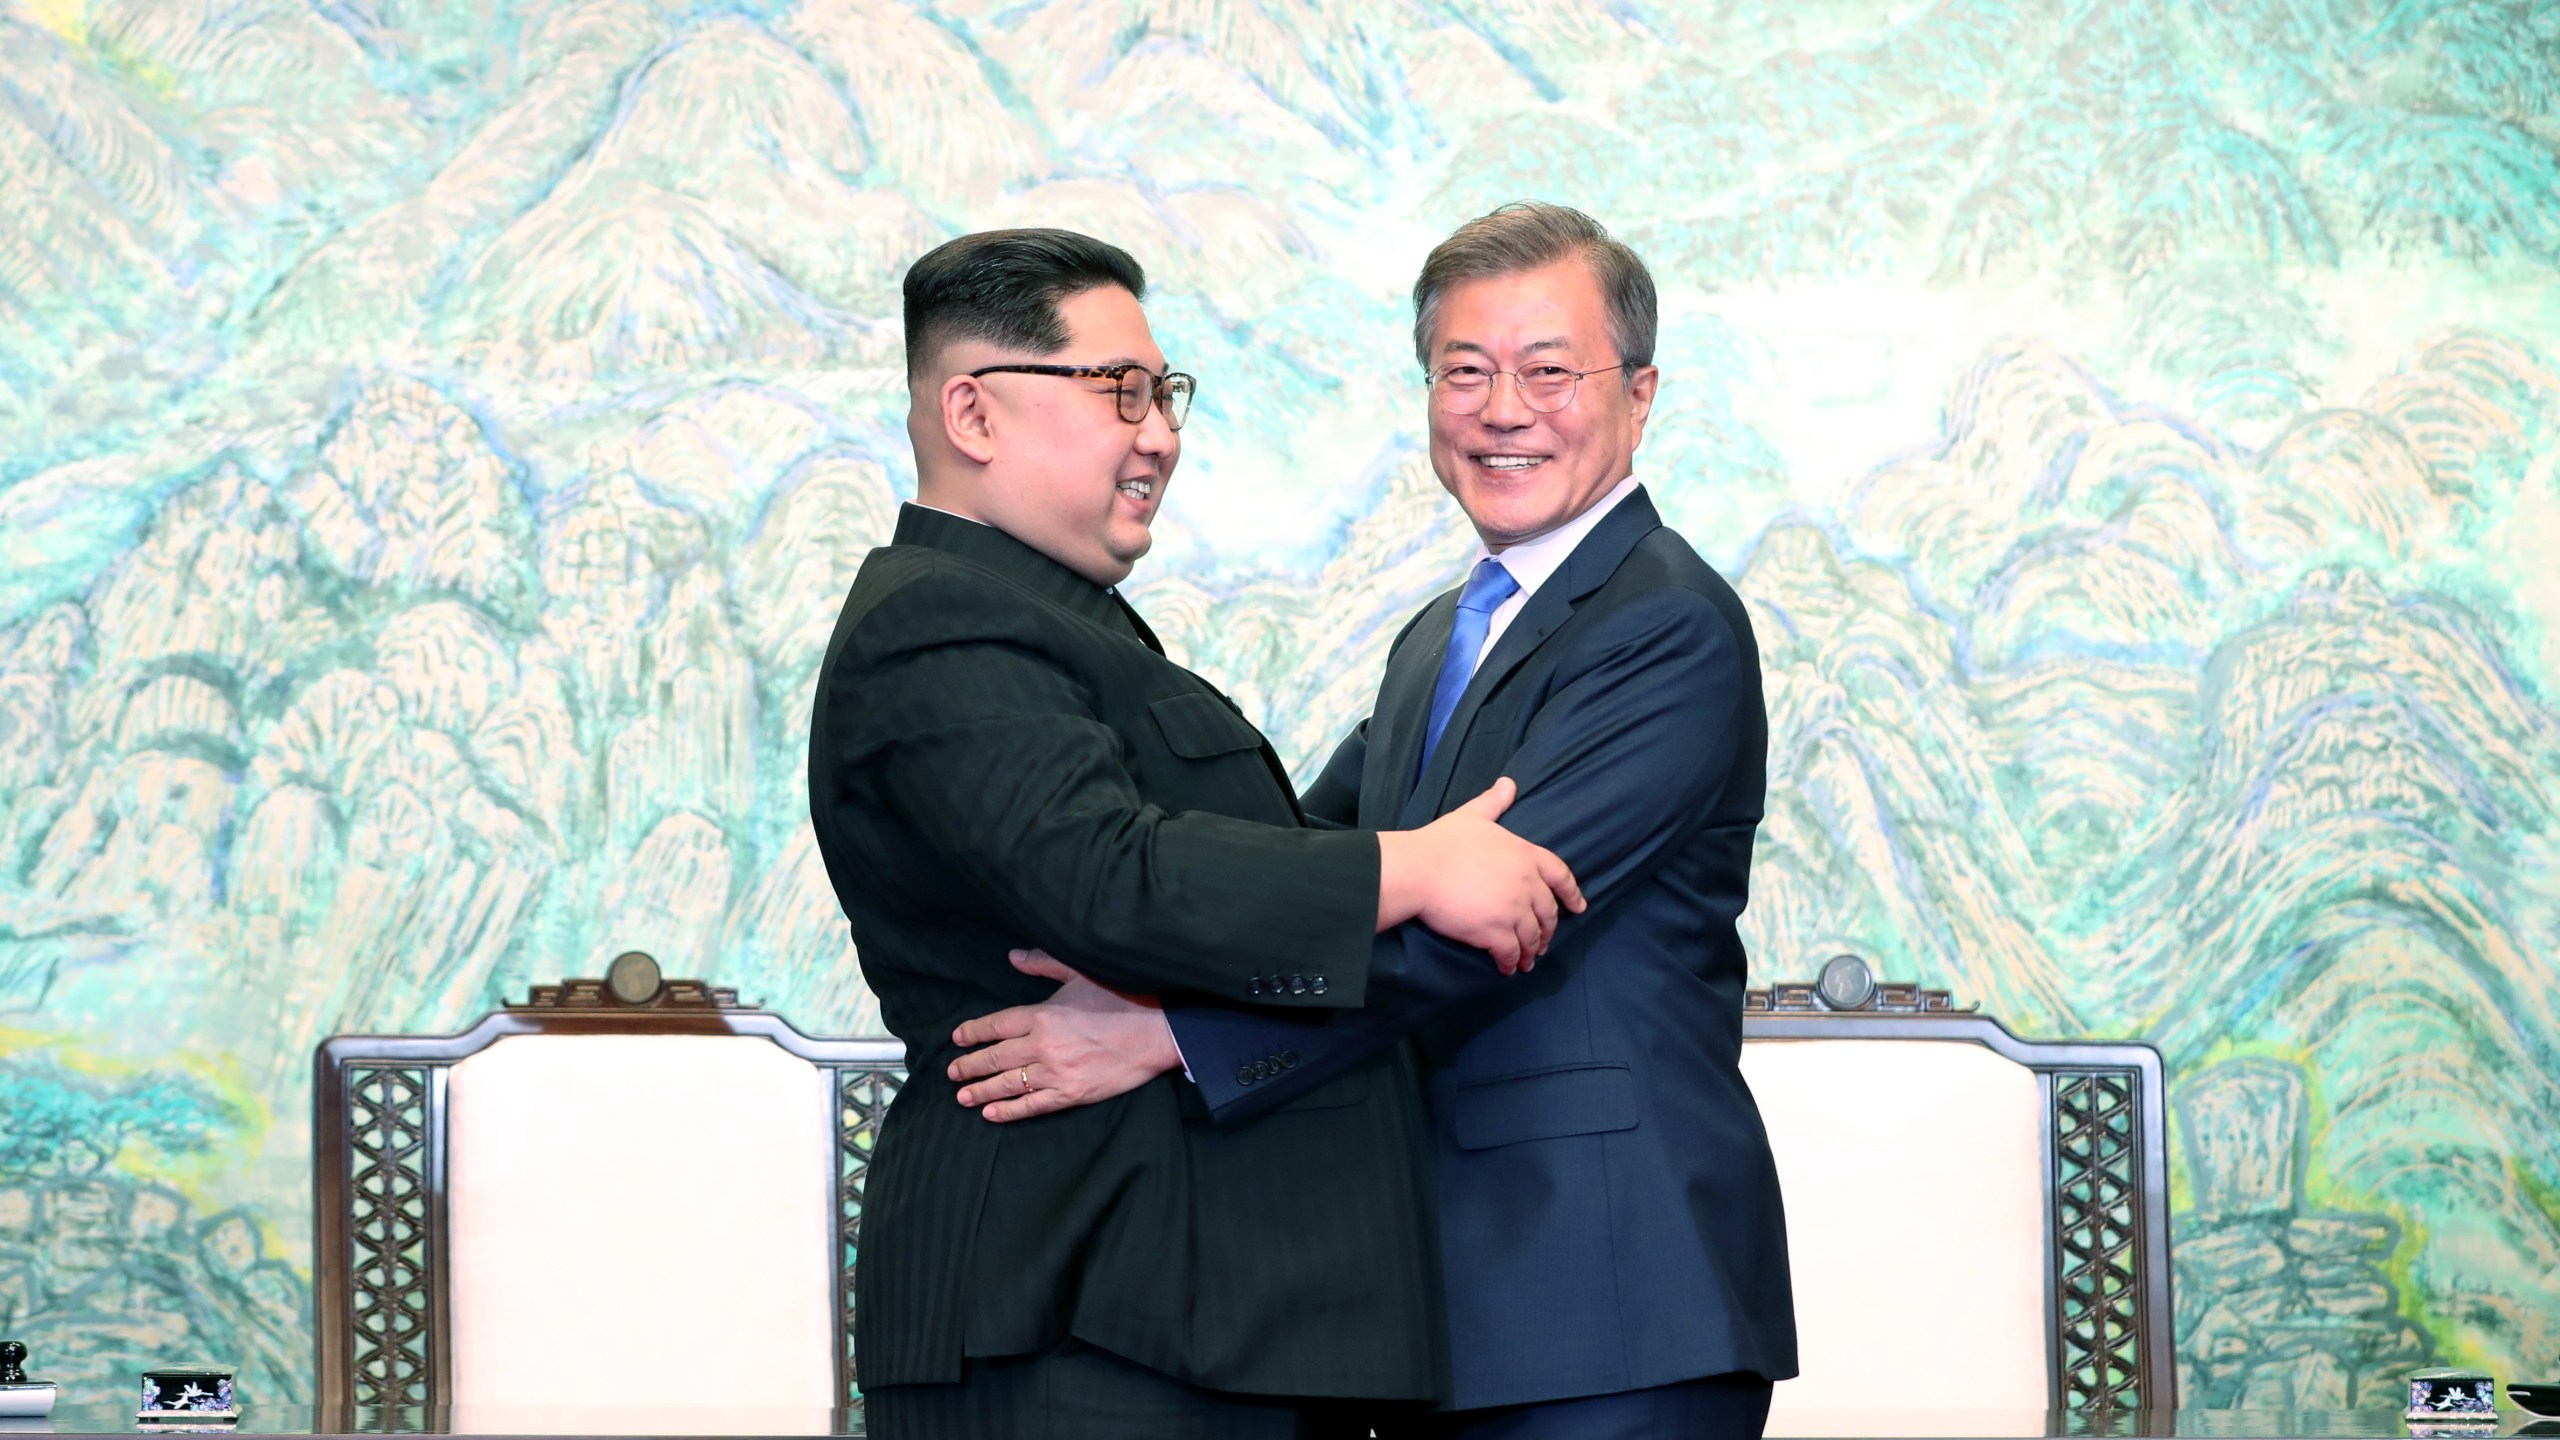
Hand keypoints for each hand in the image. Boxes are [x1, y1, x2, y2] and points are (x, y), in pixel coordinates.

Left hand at [947, 950, 1183, 1121]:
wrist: (1157, 1032)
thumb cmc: (1122, 998)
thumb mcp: (1081, 972)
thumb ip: (1044, 964)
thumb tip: (1013, 956)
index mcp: (1041, 1014)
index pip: (995, 1025)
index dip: (973, 1033)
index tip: (957, 1039)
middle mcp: (1042, 1045)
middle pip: (994, 1058)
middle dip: (969, 1066)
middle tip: (952, 1072)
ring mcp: (1055, 1073)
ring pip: (1008, 1084)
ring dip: (981, 1090)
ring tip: (962, 1096)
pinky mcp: (1071, 1094)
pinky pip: (1032, 1106)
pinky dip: (1008, 1111)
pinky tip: (991, 1113)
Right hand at [1377, 777, 1585, 972]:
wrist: (1420, 869)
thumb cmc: (1443, 841)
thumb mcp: (1473, 815)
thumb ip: (1494, 802)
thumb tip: (1508, 783)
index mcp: (1525, 855)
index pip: (1561, 875)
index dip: (1572, 893)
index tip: (1579, 907)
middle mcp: (1526, 884)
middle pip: (1548, 912)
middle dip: (1548, 929)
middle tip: (1543, 940)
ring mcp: (1513, 910)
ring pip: (1532, 936)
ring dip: (1531, 951)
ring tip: (1527, 961)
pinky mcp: (1495, 932)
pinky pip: (1510, 953)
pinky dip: (1511, 962)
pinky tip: (1507, 968)